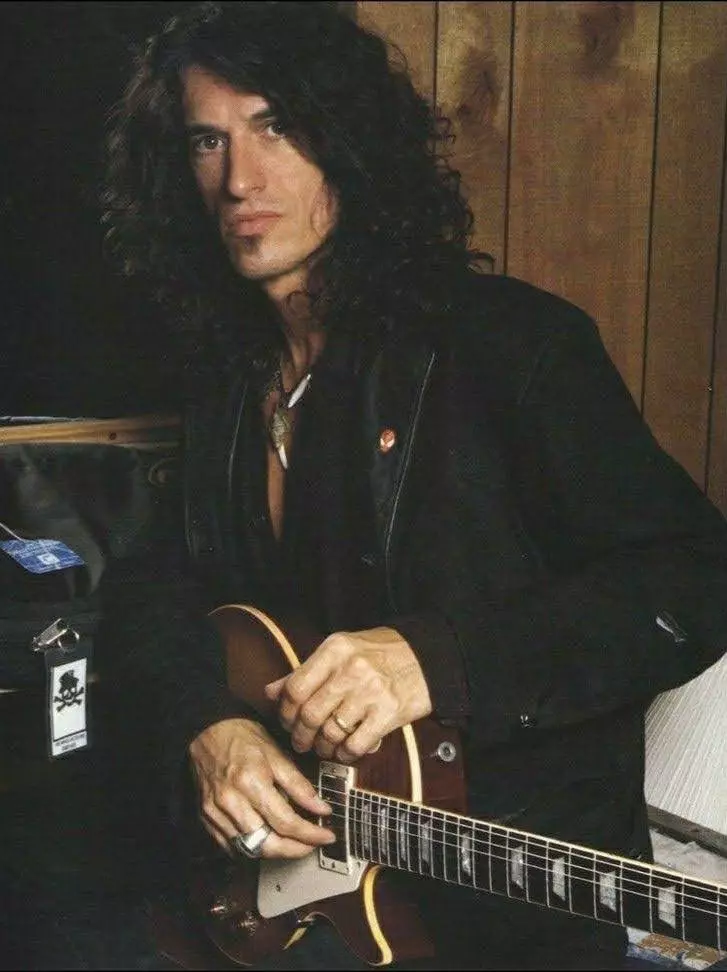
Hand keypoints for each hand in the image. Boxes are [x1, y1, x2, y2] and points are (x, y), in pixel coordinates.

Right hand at [188, 717, 334, 857]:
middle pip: (267, 844)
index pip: (286, 822)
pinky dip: (252, 848)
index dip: (310, 834)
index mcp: (251, 782)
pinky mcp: (206, 819)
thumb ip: (299, 785)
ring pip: (250, 850)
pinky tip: (266, 840)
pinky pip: (231, 847)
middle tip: (312, 845)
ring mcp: (216, 813)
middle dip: (295, 850)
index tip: (327, 837)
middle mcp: (231, 801)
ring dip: (275, 852)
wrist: (207, 731)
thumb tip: (321, 808)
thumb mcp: (277, 754)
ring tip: (293, 843)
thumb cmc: (243, 738)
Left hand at [264, 627, 431, 761]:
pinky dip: (346, 754)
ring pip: (330, 732)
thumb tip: (270, 691)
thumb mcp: (340, 651)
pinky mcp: (389, 713)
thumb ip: (305, 671)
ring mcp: (371, 691)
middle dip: (301, 735)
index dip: (285, 711)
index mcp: (335, 649)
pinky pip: (356, 744)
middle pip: (310, 714)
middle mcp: (351, 668)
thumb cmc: (379, 653)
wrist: (427, 656)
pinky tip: (345, 751)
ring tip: (323, 748)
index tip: (287, 721)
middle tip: (301, 742)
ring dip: (322, 748)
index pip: (295, 687)